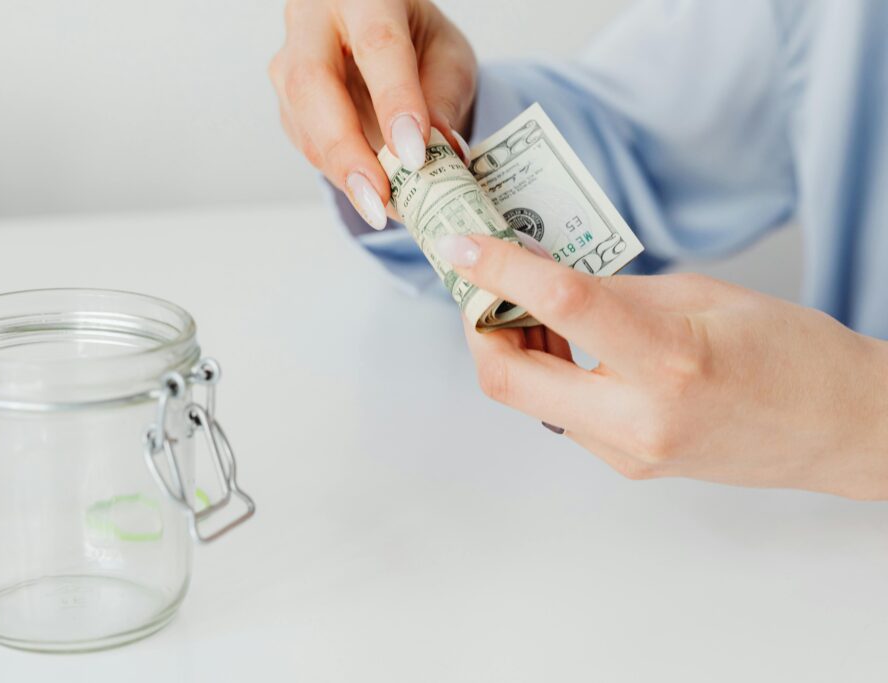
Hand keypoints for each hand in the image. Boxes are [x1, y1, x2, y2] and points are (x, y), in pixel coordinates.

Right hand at [270, 0, 475, 229]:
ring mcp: (289, 60)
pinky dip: (340, 174)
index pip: (377, 46)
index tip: (413, 155)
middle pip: (314, 85)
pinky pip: (307, 144)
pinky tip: (370, 193)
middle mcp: (313, 19)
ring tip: (384, 209)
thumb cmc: (417, 41)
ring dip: (342, 172)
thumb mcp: (448, 59)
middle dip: (347, 150)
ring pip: (302, 121)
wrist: (383, 39)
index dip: (395, 102)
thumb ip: (443, 100)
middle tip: (379, 198)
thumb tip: (441, 154)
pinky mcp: (286, 101)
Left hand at [436, 234, 887, 499]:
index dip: (498, 270)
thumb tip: (542, 278)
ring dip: (512, 346)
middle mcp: (639, 421)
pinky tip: (566, 340)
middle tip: (480, 284)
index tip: (463, 245)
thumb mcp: (699, 295)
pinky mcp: (626, 464)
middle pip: (509, 380)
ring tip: (527, 302)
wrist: (837, 428)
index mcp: (669, 363)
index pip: (561, 305)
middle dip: (479, 327)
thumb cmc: (789, 353)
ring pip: (529, 397)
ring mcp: (628, 454)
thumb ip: (613, 290)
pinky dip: (548, 371)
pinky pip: (562, 412)